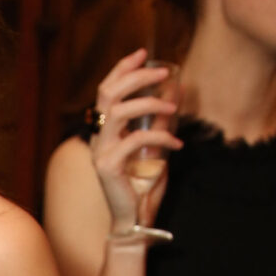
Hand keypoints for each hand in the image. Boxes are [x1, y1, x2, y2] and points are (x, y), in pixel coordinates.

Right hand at [88, 48, 182, 234]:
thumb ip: (161, 124)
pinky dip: (160, 138)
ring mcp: (101, 152)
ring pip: (118, 112)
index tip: (144, 54)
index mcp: (105, 132)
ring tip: (172, 106)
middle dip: (135, 77)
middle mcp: (98, 139)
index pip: (106, 91)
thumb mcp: (156, 148)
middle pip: (108, 94)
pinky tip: (176, 145)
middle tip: (161, 71)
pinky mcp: (108, 166)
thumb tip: (176, 94)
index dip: (122, 69)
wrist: (135, 221)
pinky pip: (135, 140)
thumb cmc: (144, 187)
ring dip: (148, 103)